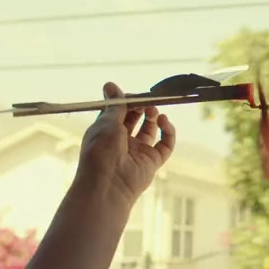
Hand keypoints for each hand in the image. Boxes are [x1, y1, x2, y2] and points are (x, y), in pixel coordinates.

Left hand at [75, 82, 176, 201]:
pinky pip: (165, 144)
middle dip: (142, 106)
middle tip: (147, 99)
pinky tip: (163, 121)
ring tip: (154, 111)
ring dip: (153, 116)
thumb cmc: (101, 151)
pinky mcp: (152, 161)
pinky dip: (167, 131)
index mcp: (106, 131)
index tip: (136, 94)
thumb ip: (114, 104)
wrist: (108, 184)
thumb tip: (110, 84)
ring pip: (150, 129)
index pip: (120, 111)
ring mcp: (138, 151)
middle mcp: (122, 140)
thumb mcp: (106, 122)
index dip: (129, 101)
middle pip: (135, 118)